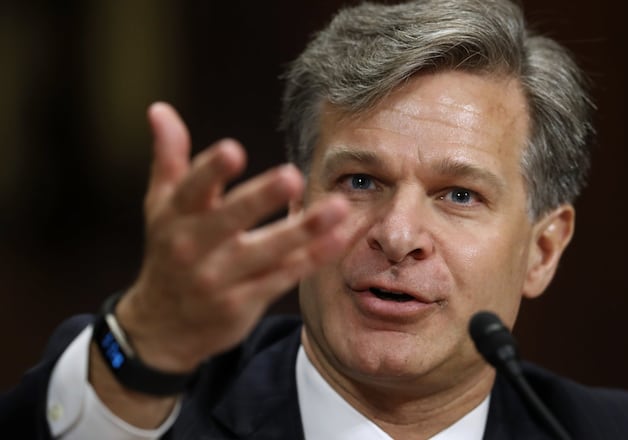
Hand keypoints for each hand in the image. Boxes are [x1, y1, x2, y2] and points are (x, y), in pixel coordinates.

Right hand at [115, 102, 349, 372]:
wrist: (163, 327)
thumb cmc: (168, 251)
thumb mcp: (161, 205)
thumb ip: (168, 157)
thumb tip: (159, 109)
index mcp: (176, 217)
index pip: (192, 189)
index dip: (210, 170)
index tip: (232, 150)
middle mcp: (194, 248)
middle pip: (230, 220)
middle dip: (260, 199)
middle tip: (292, 176)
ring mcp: (220, 279)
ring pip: (267, 252)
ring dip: (304, 231)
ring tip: (338, 207)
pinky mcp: (244, 303)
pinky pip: (283, 277)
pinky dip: (312, 259)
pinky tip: (339, 238)